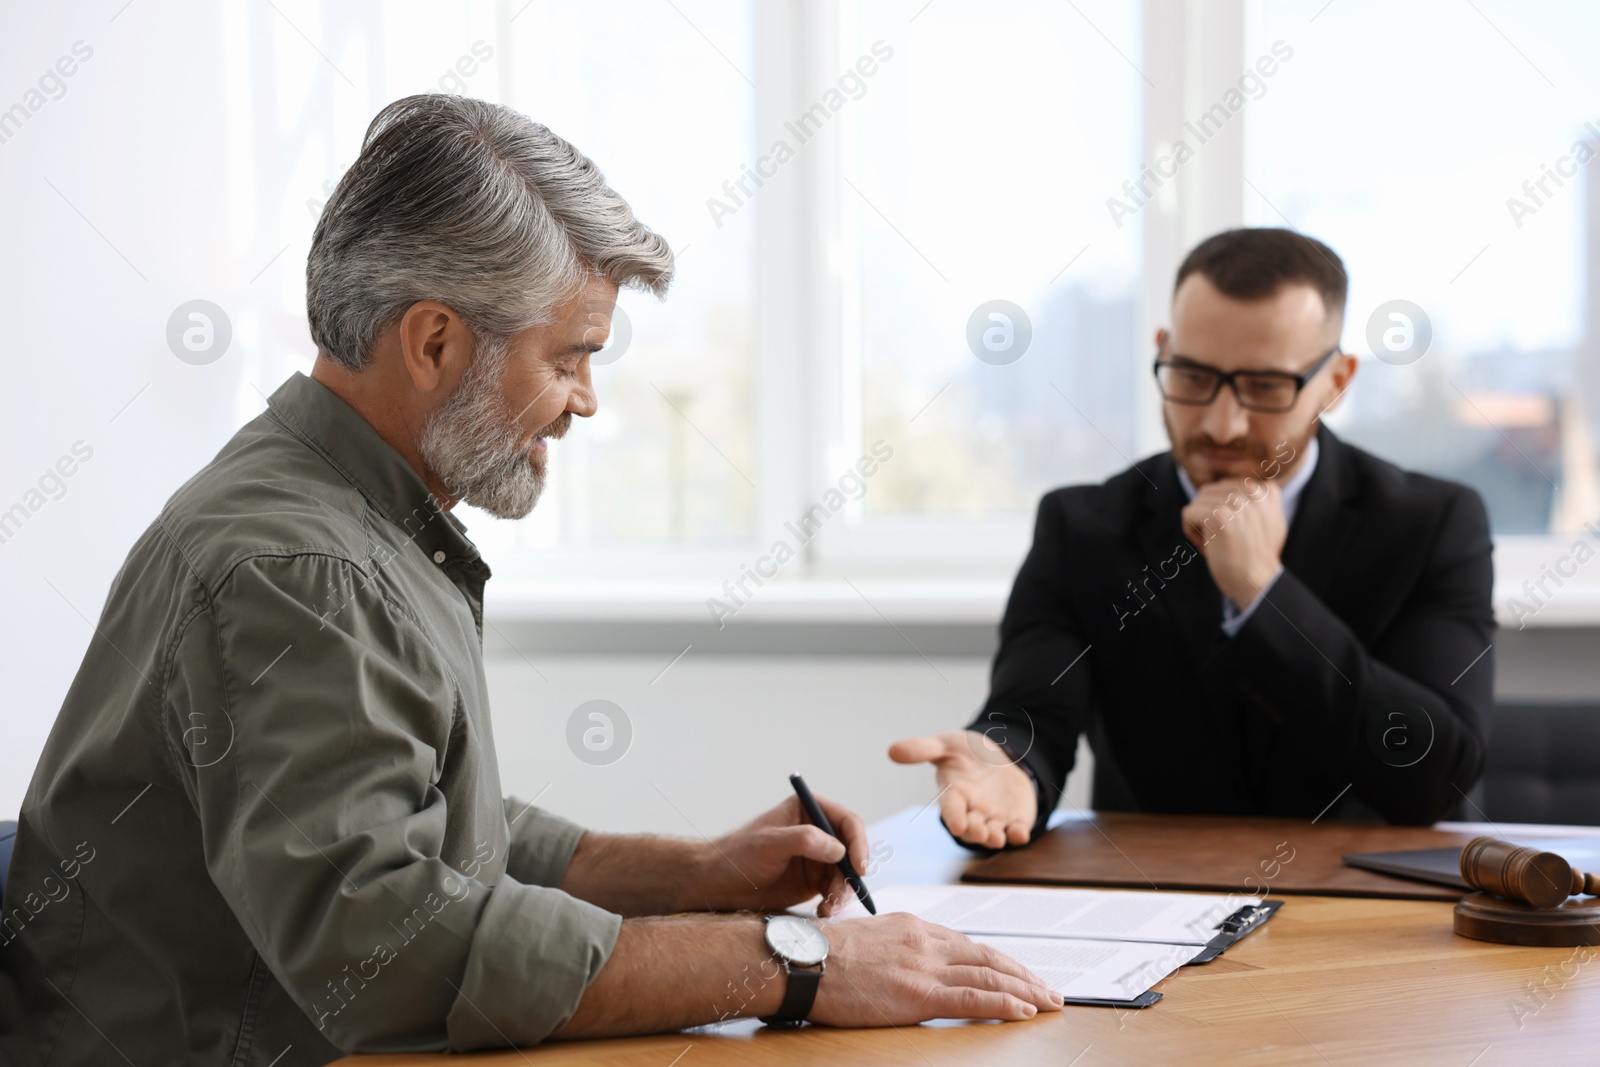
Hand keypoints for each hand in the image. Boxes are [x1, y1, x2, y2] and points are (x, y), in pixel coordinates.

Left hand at [700, 793, 869, 916]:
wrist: (720, 883)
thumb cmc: (739, 854)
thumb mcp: (769, 843)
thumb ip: (804, 840)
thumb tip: (839, 849)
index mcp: (808, 810)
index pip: (847, 822)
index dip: (859, 843)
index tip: (859, 867)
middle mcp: (818, 832)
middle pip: (852, 851)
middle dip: (852, 874)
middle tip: (841, 893)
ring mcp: (817, 858)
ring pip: (846, 874)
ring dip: (842, 892)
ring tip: (827, 908)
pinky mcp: (814, 881)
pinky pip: (835, 891)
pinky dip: (834, 902)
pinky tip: (823, 912)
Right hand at [810, 912, 1062, 1025]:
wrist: (801, 960)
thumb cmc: (821, 956)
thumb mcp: (866, 940)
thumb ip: (895, 948)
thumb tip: (905, 965)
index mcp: (912, 926)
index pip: (967, 944)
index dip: (998, 961)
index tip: (1017, 973)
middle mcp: (925, 941)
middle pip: (988, 956)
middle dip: (1022, 974)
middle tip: (1048, 990)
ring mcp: (924, 966)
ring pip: (989, 975)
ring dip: (1025, 989)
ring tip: (1048, 1001)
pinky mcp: (919, 994)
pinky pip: (973, 998)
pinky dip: (1004, 1003)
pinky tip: (1024, 1010)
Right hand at [888, 731, 1035, 848]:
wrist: (998, 757)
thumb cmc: (966, 753)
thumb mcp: (946, 744)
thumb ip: (922, 749)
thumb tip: (891, 750)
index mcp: (954, 793)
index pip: (951, 807)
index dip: (953, 816)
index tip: (956, 824)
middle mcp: (973, 810)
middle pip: (971, 827)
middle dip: (974, 832)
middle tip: (978, 832)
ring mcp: (994, 817)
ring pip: (993, 834)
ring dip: (994, 838)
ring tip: (996, 839)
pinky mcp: (1015, 819)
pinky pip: (1017, 831)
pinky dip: (1018, 835)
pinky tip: (1020, 834)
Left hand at [1180, 477, 1285, 609]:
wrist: (1257, 581)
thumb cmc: (1258, 556)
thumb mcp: (1270, 520)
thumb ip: (1258, 501)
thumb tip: (1239, 484)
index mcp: (1266, 490)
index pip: (1226, 486)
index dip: (1223, 509)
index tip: (1233, 531)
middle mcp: (1253, 491)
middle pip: (1210, 492)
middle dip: (1209, 514)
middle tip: (1222, 539)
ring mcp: (1235, 501)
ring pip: (1198, 501)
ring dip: (1200, 523)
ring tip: (1215, 543)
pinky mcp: (1218, 514)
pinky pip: (1188, 513)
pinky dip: (1190, 532)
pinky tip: (1207, 547)